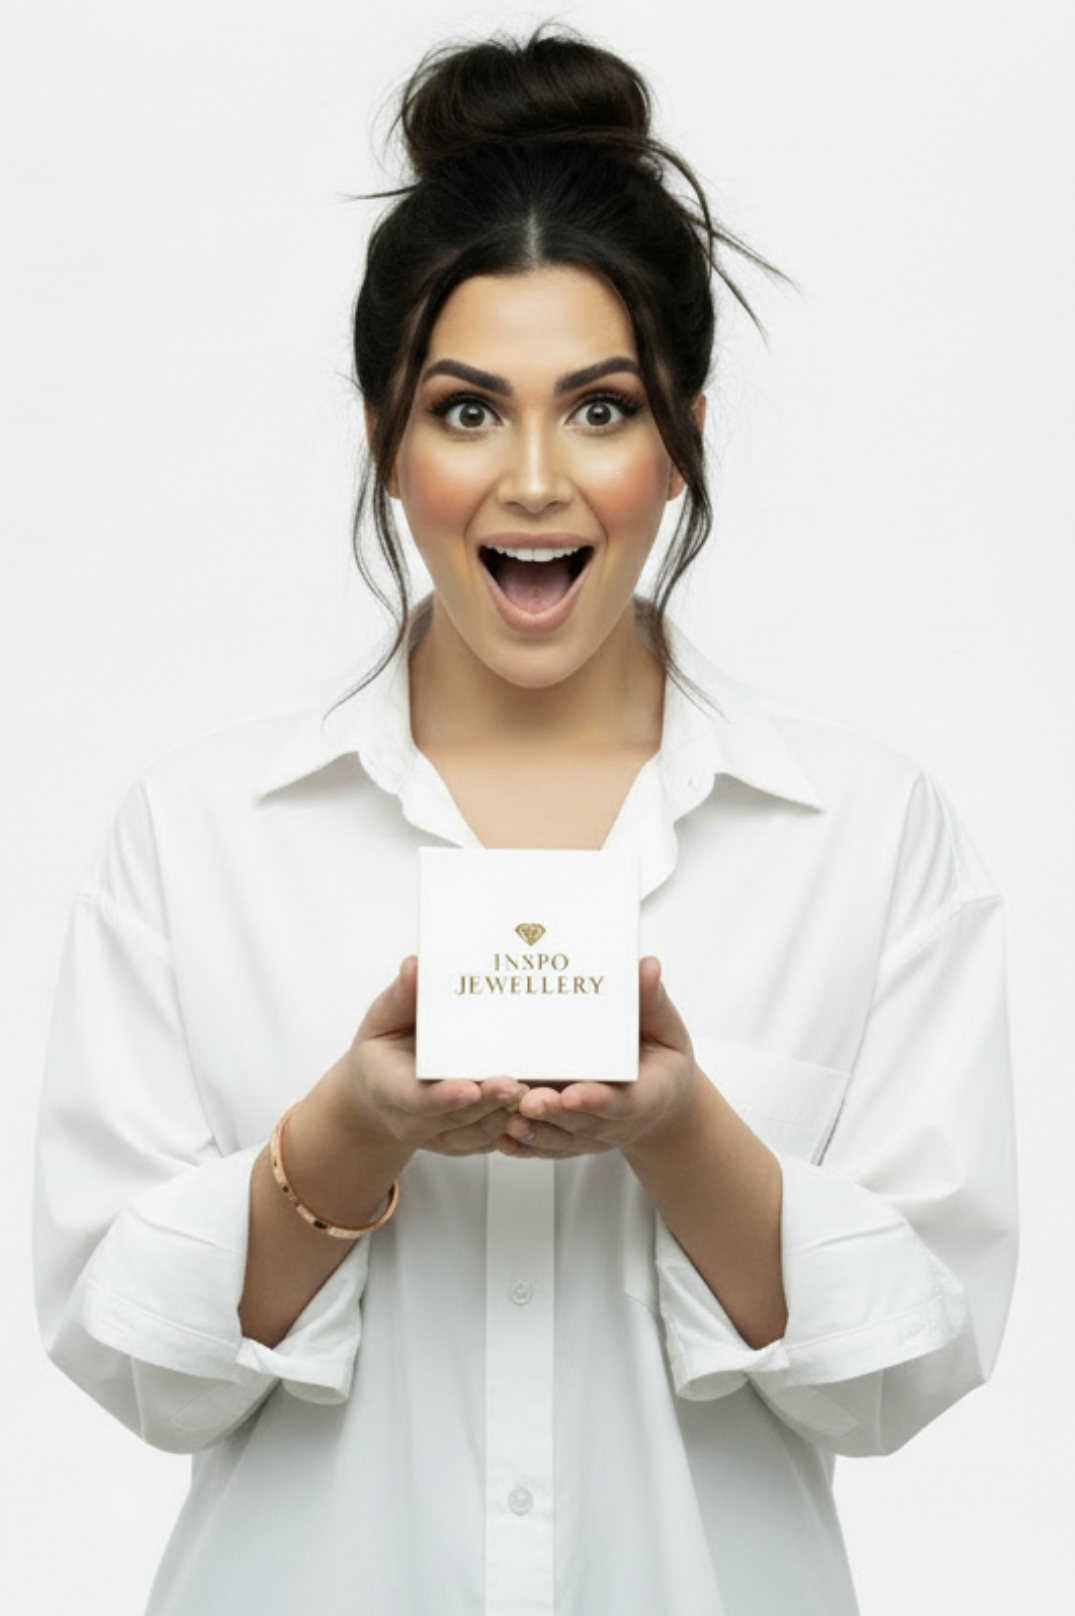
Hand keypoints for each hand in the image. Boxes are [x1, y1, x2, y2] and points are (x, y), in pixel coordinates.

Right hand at [339, 957, 529, 1157]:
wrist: (375, 1097)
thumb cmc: (382, 1051)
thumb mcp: (381, 1021)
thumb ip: (400, 997)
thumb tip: (415, 965)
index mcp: (389, 1089)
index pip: (418, 1099)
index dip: (444, 1097)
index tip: (469, 1087)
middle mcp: (414, 1122)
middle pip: (457, 1118)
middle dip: (488, 1102)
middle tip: (515, 1084)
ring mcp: (438, 1138)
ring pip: (479, 1133)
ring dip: (506, 1115)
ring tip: (535, 1094)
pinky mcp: (460, 1144)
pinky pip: (489, 1140)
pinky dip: (513, 1127)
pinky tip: (536, 1108)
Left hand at [497, 957, 705, 1160]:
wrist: (660, 1100)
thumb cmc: (660, 1059)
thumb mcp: (665, 1029)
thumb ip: (651, 1002)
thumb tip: (647, 965)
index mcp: (644, 1095)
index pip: (621, 1102)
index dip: (596, 1099)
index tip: (574, 1092)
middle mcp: (615, 1122)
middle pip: (582, 1122)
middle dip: (555, 1114)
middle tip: (529, 1101)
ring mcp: (591, 1135)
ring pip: (560, 1138)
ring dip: (534, 1132)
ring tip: (509, 1119)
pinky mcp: (570, 1139)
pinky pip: (546, 1147)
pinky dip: (525, 1147)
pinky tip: (503, 1140)